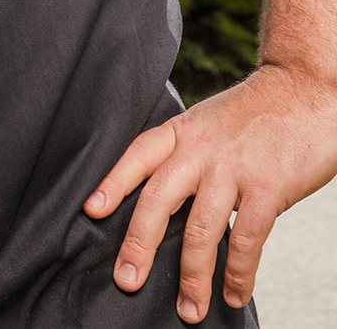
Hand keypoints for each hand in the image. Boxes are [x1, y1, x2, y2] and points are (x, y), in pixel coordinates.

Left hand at [82, 64, 336, 321]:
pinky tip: (233, 293)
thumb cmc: (256, 112)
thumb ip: (187, 155)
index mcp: (182, 130)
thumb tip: (166, 203)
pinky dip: (237, 273)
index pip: (138, 155)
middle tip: (126, 279)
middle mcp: (200, 148)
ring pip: (198, 229)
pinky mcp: (267, 187)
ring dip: (191, 276)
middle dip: (138, 244)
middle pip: (157, 199)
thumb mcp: (208, 121)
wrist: (304, 89)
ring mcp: (233, 168)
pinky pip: (245, 239)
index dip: (112, 183)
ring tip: (189, 309)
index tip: (91, 211)